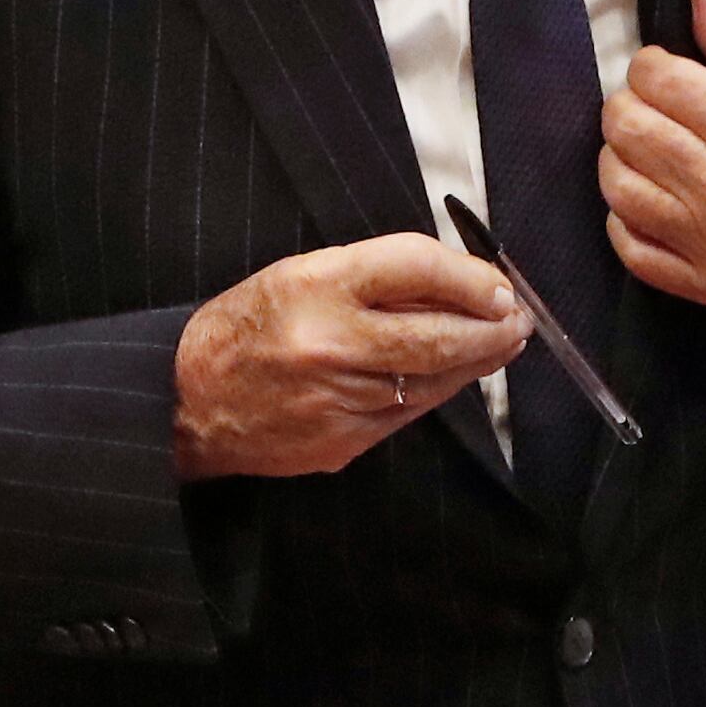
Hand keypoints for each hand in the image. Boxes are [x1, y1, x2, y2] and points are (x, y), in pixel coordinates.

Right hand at [173, 234, 528, 479]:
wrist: (188, 403)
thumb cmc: (243, 329)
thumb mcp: (299, 274)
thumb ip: (374, 275)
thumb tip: (456, 281)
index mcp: (317, 286)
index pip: (416, 266)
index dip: (470, 275)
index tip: (497, 283)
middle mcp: (332, 343)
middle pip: (441, 332)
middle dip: (493, 326)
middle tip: (518, 317)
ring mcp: (341, 399)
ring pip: (435, 378)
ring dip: (478, 361)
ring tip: (500, 342)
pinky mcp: (345, 440)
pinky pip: (410, 412)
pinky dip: (439, 389)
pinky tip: (454, 374)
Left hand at [601, 0, 705, 344]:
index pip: (656, 79)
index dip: (653, 64)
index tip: (668, 72)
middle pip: (626, 126)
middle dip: (631, 103)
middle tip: (657, 108)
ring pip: (617, 185)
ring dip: (622, 156)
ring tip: (651, 150)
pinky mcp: (700, 284)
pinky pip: (628, 246)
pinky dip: (624, 218)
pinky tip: (649, 199)